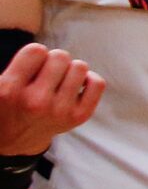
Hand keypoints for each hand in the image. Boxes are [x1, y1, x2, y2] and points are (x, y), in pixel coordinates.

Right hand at [0, 42, 103, 157]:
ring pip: (80, 66)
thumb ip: (16, 65)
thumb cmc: (8, 102)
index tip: (30, 67)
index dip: (35, 55)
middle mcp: (36, 102)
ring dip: (69, 70)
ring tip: (57, 82)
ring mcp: (60, 111)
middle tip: (44, 75)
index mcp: (10, 90)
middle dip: (53, 61)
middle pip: (60, 56)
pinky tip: (74, 86)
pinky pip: (97, 83)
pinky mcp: (79, 117)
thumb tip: (38, 51)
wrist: (15, 138)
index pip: (36, 50)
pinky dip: (89, 79)